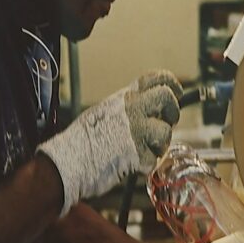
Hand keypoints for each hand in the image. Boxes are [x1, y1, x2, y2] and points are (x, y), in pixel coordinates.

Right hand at [38, 70, 181, 215]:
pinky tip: (132, 163)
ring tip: (143, 149)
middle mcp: (131, 109)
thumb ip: (128, 107)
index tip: (175, 92)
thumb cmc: (82, 140)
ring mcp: (135, 130)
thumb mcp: (105, 112)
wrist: (68, 161)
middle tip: (164, 124)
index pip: (156, 78)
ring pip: (165, 132)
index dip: (171, 84)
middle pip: (167, 99)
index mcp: (123, 97)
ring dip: (158, 144)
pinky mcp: (137, 154)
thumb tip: (151, 109)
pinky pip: (154, 159)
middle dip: (171, 112)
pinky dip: (146, 165)